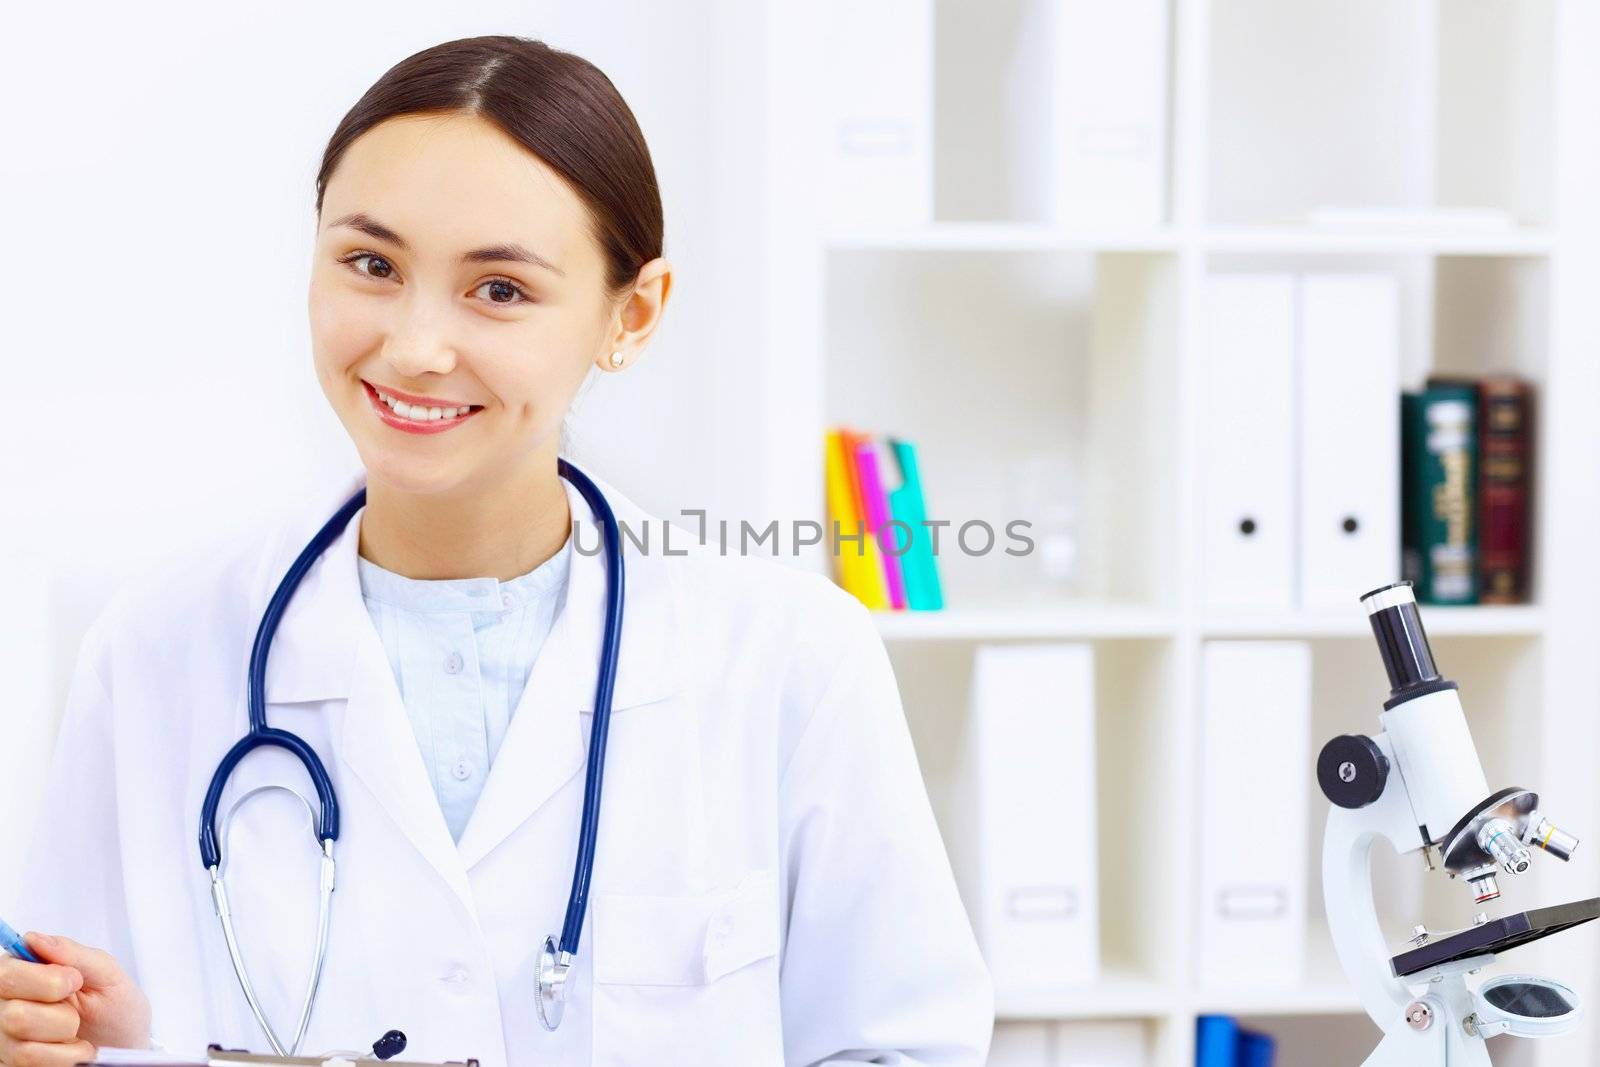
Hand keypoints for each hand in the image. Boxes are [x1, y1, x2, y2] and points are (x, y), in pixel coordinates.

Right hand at [0, 933, 150, 1066]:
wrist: (126, 1047)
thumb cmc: (116, 1008)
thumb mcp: (107, 973)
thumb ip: (73, 954)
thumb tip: (34, 939)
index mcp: (27, 973)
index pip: (6, 973)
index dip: (43, 980)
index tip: (75, 980)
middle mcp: (10, 1006)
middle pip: (13, 1013)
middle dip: (60, 1014)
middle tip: (79, 1011)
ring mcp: (10, 1039)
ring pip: (24, 1044)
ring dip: (65, 1036)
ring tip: (77, 1031)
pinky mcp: (15, 1063)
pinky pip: (31, 1063)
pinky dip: (66, 1057)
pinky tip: (73, 1050)